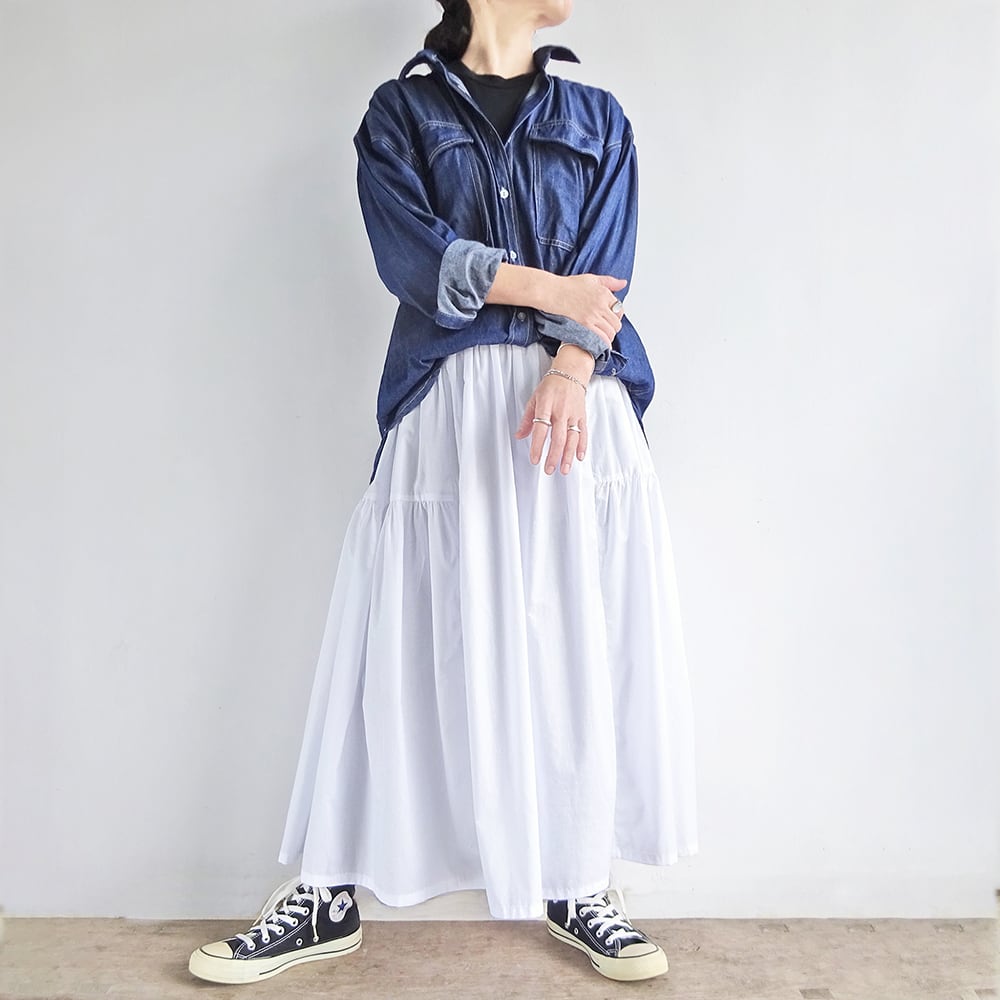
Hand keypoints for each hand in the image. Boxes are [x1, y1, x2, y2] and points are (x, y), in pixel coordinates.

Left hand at [515, 346, 592, 474]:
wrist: (570, 372)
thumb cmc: (551, 385)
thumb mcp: (534, 398)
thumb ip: (527, 419)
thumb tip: (519, 436)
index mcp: (546, 405)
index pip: (541, 429)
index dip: (537, 445)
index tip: (535, 459)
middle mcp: (561, 410)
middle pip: (558, 437)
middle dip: (553, 456)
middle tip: (548, 469)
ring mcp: (573, 414)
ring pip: (572, 438)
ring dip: (568, 455)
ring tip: (563, 469)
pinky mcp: (582, 415)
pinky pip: (583, 433)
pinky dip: (582, 446)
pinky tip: (579, 457)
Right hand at [551, 274, 626, 344]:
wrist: (552, 292)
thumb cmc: (569, 286)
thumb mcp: (592, 279)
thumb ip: (610, 282)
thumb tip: (623, 283)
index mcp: (604, 293)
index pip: (620, 309)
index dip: (616, 316)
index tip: (611, 318)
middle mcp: (601, 305)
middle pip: (617, 323)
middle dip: (613, 328)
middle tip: (607, 329)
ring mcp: (593, 316)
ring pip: (610, 332)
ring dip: (609, 337)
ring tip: (603, 337)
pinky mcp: (585, 324)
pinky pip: (601, 337)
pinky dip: (603, 343)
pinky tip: (600, 344)